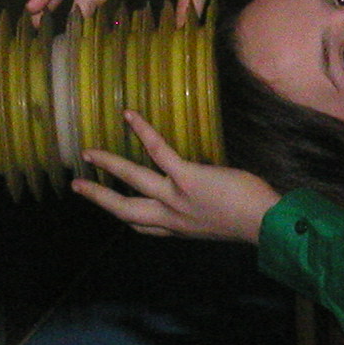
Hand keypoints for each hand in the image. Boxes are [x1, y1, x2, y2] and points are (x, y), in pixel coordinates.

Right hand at [73, 111, 280, 243]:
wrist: (266, 223)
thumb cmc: (253, 221)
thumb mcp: (219, 225)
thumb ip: (203, 213)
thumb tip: (206, 198)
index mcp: (179, 228)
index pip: (143, 227)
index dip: (125, 217)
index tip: (112, 210)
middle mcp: (172, 217)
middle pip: (124, 210)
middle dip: (98, 198)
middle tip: (76, 185)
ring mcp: (176, 198)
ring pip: (132, 180)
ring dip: (108, 164)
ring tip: (88, 152)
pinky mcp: (187, 179)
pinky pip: (159, 152)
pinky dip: (143, 131)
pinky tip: (129, 115)